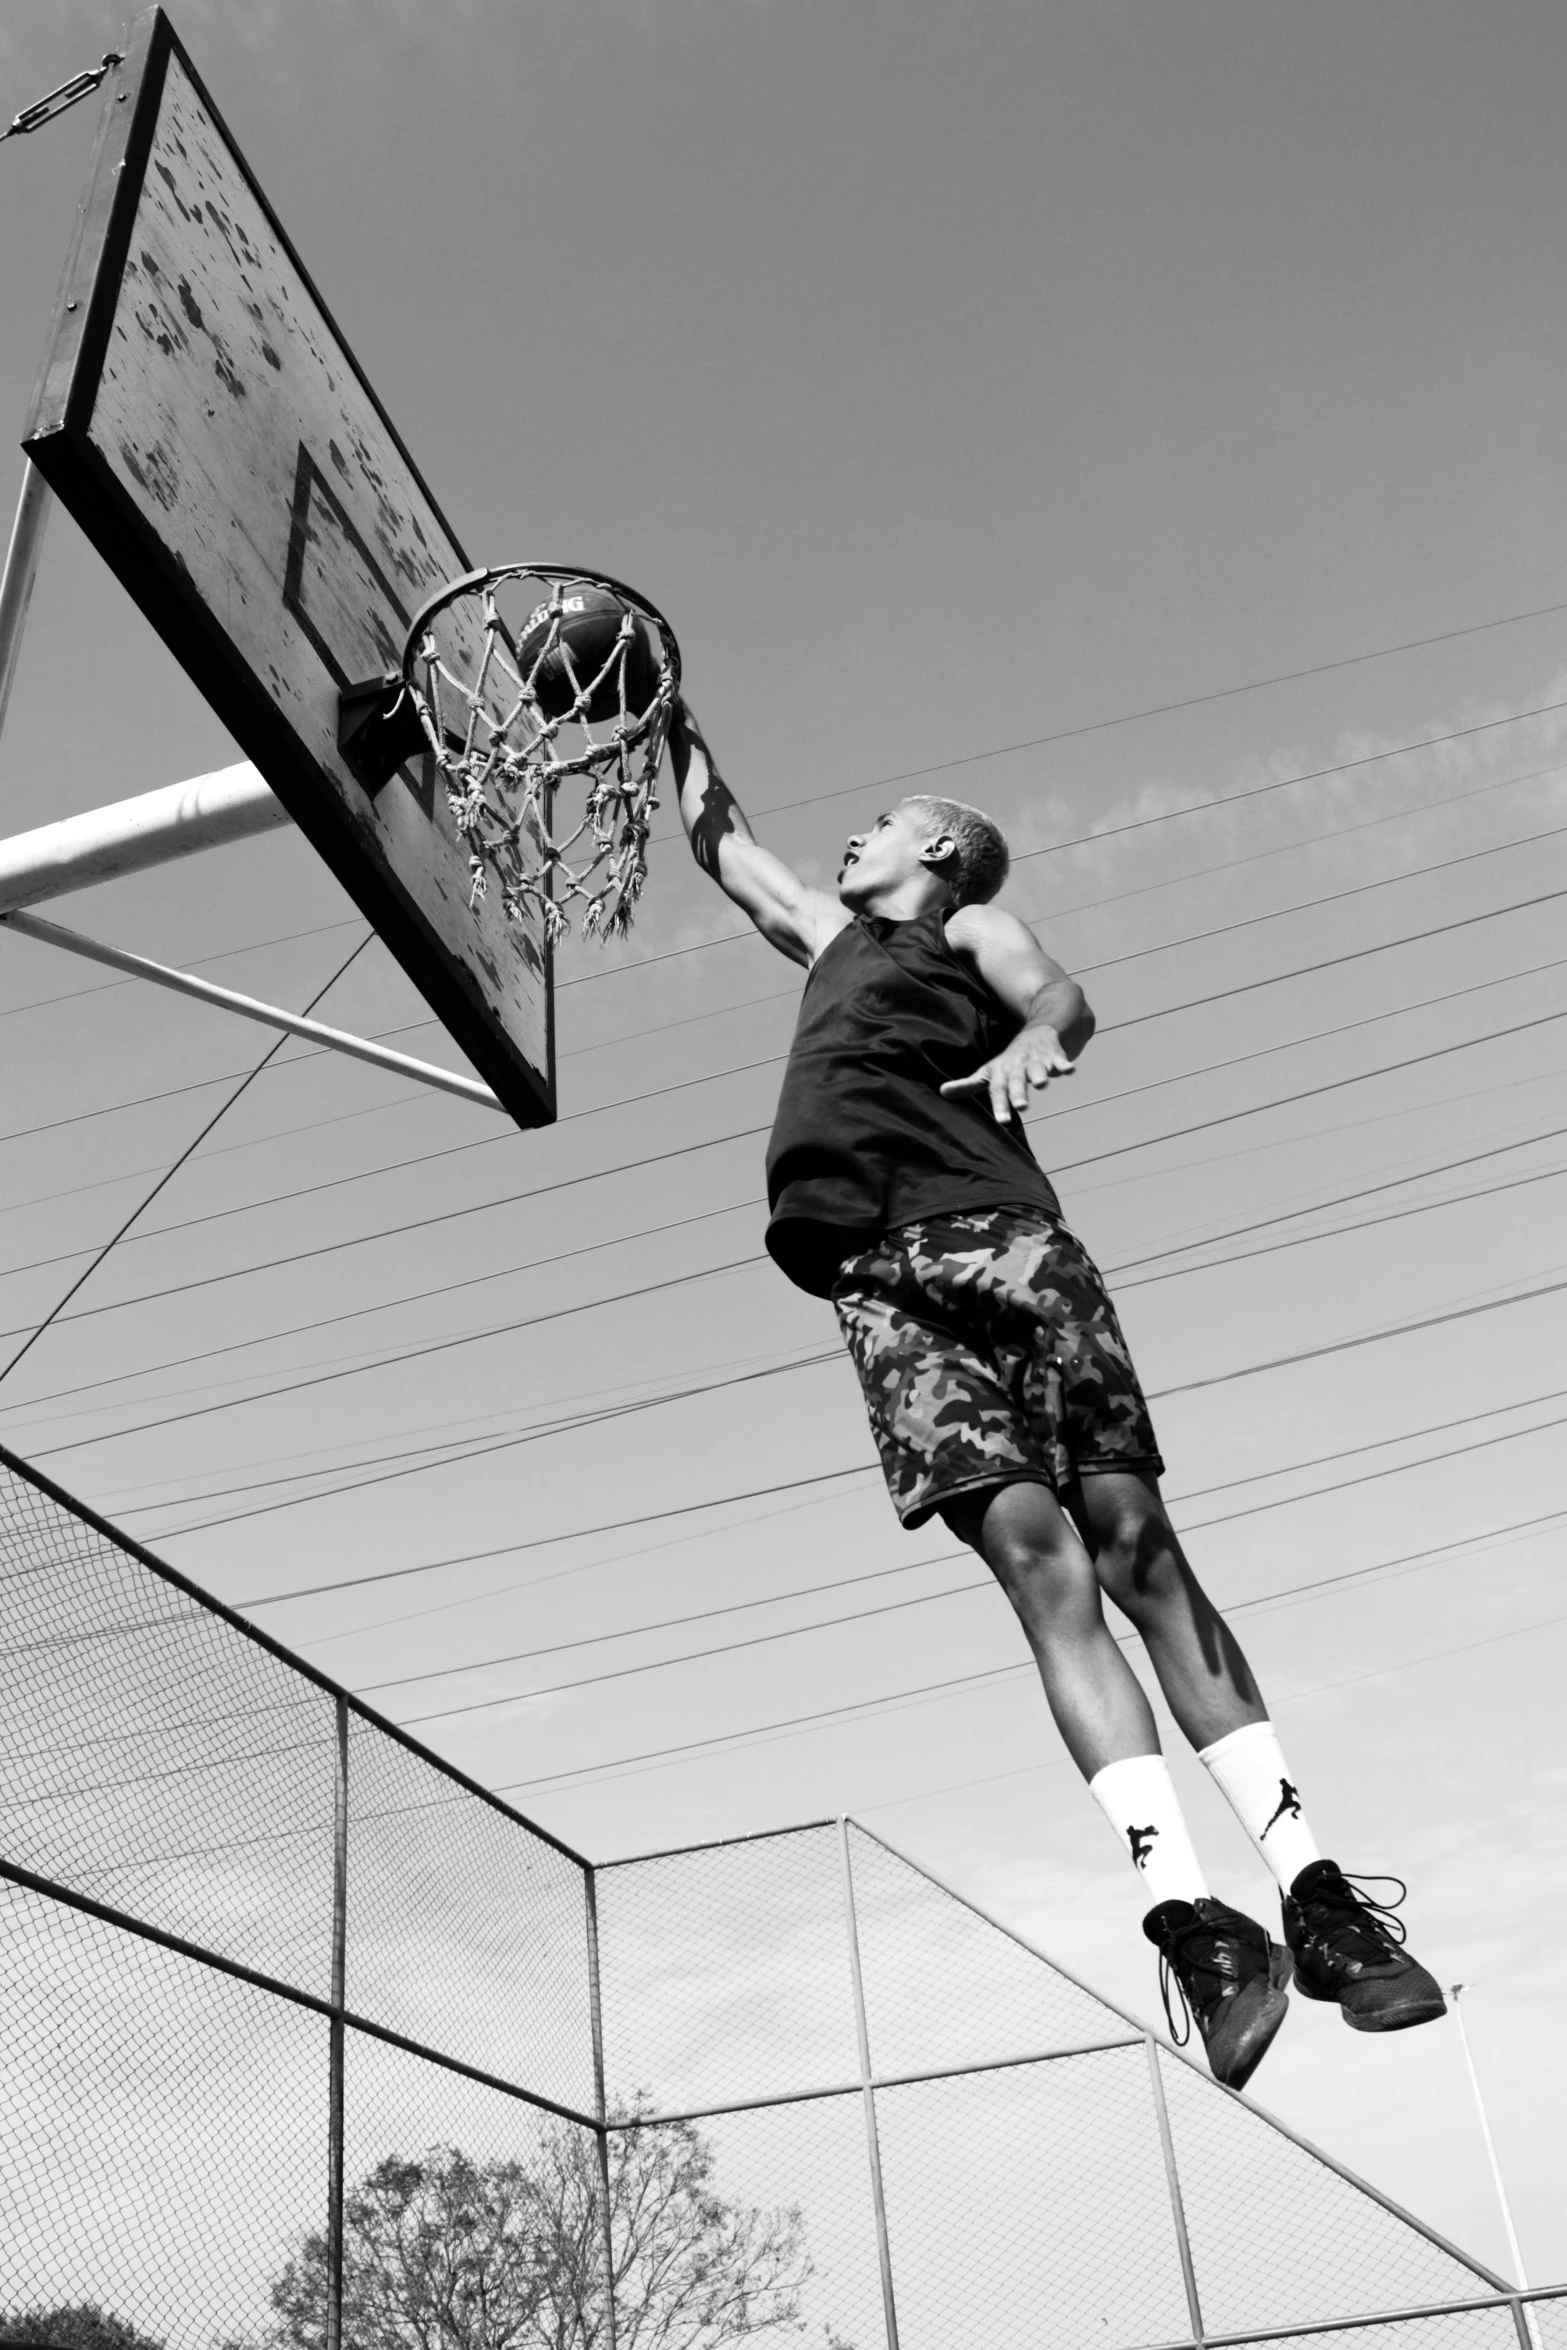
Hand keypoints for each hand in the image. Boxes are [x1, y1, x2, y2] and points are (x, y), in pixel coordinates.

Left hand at [939, 1026, 1074, 1122]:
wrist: (1037, 1031)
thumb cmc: (1009, 1061)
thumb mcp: (988, 1072)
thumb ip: (968, 1085)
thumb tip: (941, 1092)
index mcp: (1002, 1073)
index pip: (998, 1091)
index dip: (1000, 1105)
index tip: (1003, 1122)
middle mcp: (1018, 1066)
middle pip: (1017, 1081)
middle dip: (1019, 1093)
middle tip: (1021, 1107)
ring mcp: (1036, 1059)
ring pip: (1037, 1068)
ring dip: (1040, 1075)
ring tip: (1042, 1085)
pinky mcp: (1053, 1054)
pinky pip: (1059, 1059)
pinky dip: (1064, 1064)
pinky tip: (1070, 1070)